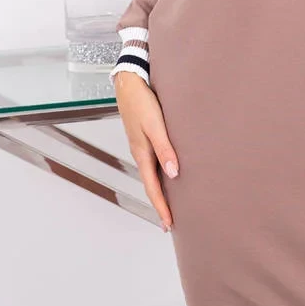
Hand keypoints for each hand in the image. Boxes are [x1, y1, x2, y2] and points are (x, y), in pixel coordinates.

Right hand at [114, 73, 177, 231]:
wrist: (130, 81)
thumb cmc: (142, 101)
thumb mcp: (154, 125)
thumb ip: (165, 148)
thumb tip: (174, 173)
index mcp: (142, 153)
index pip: (152, 187)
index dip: (161, 206)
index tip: (169, 224)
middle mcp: (141, 152)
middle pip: (152, 184)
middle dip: (161, 203)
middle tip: (171, 221)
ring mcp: (142, 145)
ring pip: (153, 173)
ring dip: (161, 189)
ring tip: (172, 202)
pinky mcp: (145, 136)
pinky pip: (154, 161)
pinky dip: (161, 173)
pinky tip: (169, 172)